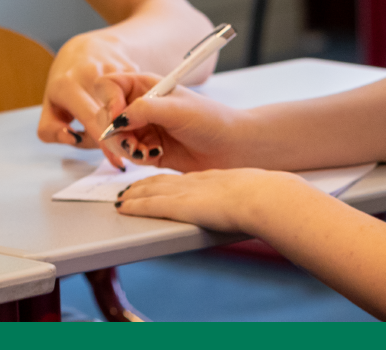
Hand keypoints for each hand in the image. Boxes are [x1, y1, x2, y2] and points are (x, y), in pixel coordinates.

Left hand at [37, 30, 140, 166]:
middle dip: (123, 135)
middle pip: (112, 115)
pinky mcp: (129, 67)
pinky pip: (137, 96)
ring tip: (125, 127)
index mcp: (67, 85)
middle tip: (129, 150)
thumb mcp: (50, 105)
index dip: (105, 142)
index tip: (118, 160)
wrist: (88, 48)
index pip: (90, 119)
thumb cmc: (68, 82)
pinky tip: (130, 110)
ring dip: (129, 121)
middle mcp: (90, 75)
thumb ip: (51, 130)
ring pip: (126, 107)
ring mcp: (112, 68)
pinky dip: (135, 108)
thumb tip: (71, 138)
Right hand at [98, 72, 250, 171]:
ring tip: (146, 150)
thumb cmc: (210, 120)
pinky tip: (154, 155)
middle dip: (114, 131)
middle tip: (132, 142)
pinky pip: (126, 154)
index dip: (108, 101)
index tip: (118, 118)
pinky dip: (135, 157)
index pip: (108, 86)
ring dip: (125, 147)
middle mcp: (140, 105)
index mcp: (145, 85)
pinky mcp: (146, 148)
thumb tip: (116, 120)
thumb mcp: (176, 109)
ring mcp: (142, 127)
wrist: (229, 147)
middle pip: (106, 115)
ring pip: (113, 138)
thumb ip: (143, 110)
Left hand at [116, 167, 298, 232]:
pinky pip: (150, 204)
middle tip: (128, 187)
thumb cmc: (263, 197)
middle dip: (142, 184)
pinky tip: (123, 206)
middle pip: (161, 181)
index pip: (180, 179)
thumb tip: (249, 206)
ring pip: (151, 190)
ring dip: (133, 193)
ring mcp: (186, 193)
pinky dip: (134, 205)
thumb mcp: (250, 194)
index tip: (153, 181)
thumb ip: (241, 198)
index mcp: (211, 179)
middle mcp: (194, 182)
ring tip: (121, 196)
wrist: (261, 197)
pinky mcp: (180, 206)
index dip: (164, 180)